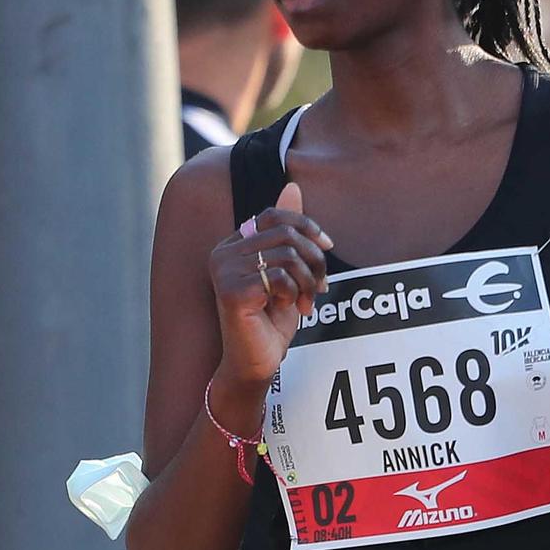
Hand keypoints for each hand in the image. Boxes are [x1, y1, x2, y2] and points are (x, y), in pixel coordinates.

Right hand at [207, 183, 333, 393]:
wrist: (255, 363)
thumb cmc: (271, 320)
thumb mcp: (288, 272)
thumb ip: (289, 234)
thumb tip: (293, 186)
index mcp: (234, 244)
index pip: (274, 214)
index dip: (306, 225)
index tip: (327, 246)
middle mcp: (223, 253)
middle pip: (285, 234)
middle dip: (314, 260)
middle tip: (321, 287)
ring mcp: (223, 271)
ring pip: (286, 255)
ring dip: (307, 281)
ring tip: (307, 302)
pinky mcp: (231, 291)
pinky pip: (279, 278)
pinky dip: (295, 294)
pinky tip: (290, 309)